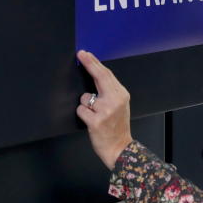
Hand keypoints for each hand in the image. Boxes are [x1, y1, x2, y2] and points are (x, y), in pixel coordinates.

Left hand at [76, 49, 132, 169]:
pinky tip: (90, 121)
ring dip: (85, 104)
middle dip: (89, 63)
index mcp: (122, 94)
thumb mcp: (120, 106)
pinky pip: (81, 110)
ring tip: (94, 115)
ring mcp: (105, 111)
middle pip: (99, 77)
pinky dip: (82, 114)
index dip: (95, 63)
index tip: (86, 54)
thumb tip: (95, 76)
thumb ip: (110, 92)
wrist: (120, 148)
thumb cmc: (118, 127)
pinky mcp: (96, 121)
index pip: (107, 74)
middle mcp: (115, 100)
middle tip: (81, 54)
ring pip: (85, 97)